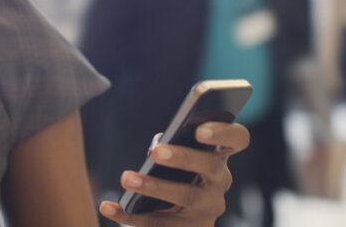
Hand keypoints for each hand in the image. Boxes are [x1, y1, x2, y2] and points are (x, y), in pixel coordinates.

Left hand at [98, 121, 249, 225]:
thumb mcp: (181, 153)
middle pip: (209, 167)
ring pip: (184, 197)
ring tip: (126, 178)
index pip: (238, 139)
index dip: (224, 132)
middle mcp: (219, 183)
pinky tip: (107, 206)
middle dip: (183, 158)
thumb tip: (157, 148)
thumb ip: (174, 143)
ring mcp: (207, 210)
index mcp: (219, 154)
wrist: (182, 216)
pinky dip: (128, 215)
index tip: (200, 129)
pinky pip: (156, 224)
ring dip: (153, 187)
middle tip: (157, 152)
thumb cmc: (178, 169)